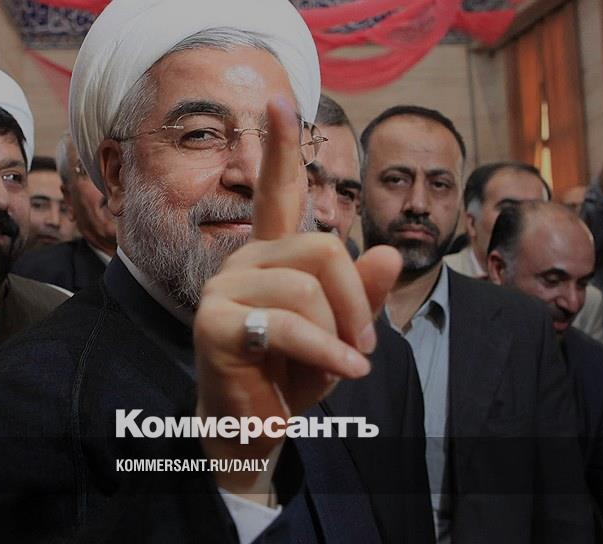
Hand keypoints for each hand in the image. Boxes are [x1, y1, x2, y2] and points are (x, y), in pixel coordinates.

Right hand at [193, 96, 401, 497]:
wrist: (253, 428)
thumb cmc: (294, 376)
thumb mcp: (342, 333)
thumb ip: (362, 293)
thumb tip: (386, 250)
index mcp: (273, 254)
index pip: (278, 192)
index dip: (281, 148)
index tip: (279, 100)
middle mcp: (246, 259)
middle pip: (321, 247)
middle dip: (356, 299)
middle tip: (366, 344)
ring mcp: (226, 288)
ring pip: (308, 286)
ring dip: (342, 331)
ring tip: (347, 364)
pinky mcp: (216, 323)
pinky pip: (288, 323)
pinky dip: (327, 350)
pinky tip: (346, 373)